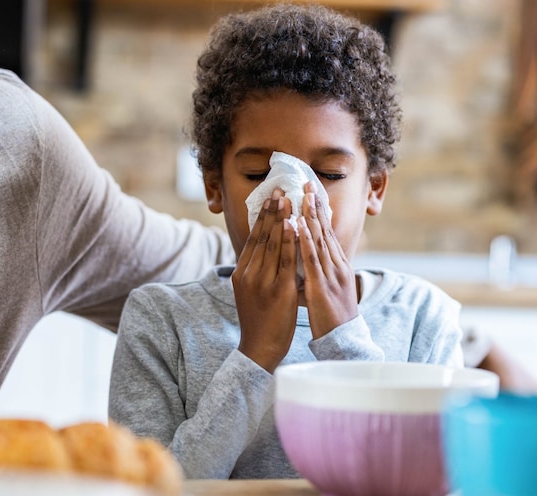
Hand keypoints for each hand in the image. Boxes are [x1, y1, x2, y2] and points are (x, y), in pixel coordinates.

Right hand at [233, 188, 298, 372]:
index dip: (262, 217)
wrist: (259, 349)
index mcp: (241, 273)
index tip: (271, 197)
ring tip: (288, 199)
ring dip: (281, 219)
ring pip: (272, 244)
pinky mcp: (278, 290)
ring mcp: (262, 282)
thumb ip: (256, 271)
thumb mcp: (251, 292)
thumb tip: (265, 251)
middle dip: (271, 211)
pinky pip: (285, 261)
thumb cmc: (259, 321)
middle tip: (279, 188)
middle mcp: (249, 274)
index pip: (253, 239)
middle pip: (261, 236)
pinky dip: (290, 241)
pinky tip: (295, 226)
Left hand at [298, 183, 357, 339]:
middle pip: (325, 231)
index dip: (320, 213)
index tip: (312, 193)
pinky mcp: (322, 286)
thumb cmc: (333, 318)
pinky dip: (304, 240)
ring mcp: (331, 275)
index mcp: (338, 266)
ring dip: (310, 216)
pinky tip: (298, 225)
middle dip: (316, 206)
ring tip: (303, 196)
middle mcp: (337, 266)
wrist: (344, 341)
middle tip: (307, 184)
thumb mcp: (330, 289)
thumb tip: (311, 260)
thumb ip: (322, 272)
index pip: (328, 234)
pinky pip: (311, 259)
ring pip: (319, 240)